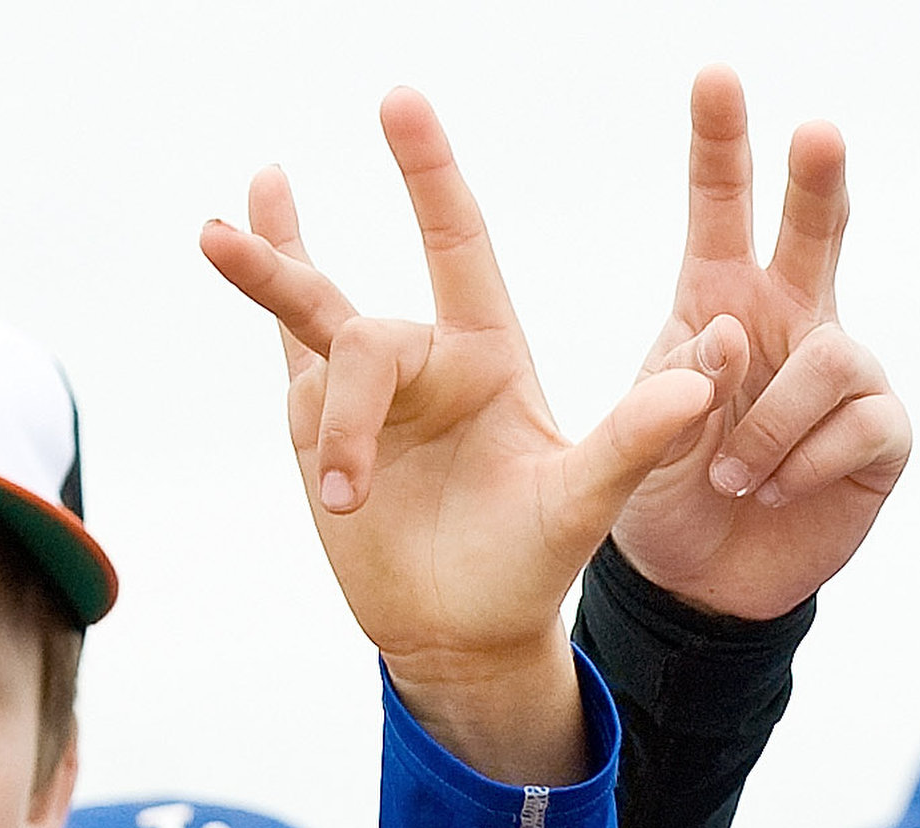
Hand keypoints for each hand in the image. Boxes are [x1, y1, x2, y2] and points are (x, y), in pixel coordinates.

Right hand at [203, 91, 721, 780]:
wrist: (465, 634)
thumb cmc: (533, 568)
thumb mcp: (588, 503)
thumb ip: (638, 438)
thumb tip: (705, 379)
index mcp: (489, 355)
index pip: (457, 243)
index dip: (429, 175)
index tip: (400, 101)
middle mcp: (426, 359)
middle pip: (368, 334)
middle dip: (351, 406)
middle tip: (347, 488)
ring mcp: (365, 391)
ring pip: (312, 320)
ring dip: (269, 277)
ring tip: (213, 238)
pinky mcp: (316, 424)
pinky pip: (283, 341)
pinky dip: (258, 289)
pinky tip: (227, 228)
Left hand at [609, 67, 911, 622]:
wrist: (704, 586)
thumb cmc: (669, 494)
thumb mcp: (645, 434)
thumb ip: (681, 381)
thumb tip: (736, 330)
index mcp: (720, 298)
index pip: (721, 206)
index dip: (720, 144)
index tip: (714, 77)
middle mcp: (790, 320)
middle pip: (814, 230)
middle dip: (817, 181)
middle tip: (818, 132)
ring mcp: (843, 375)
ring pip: (830, 356)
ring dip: (773, 422)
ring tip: (735, 475)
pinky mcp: (880, 434)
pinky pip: (858, 423)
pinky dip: (807, 461)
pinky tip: (778, 490)